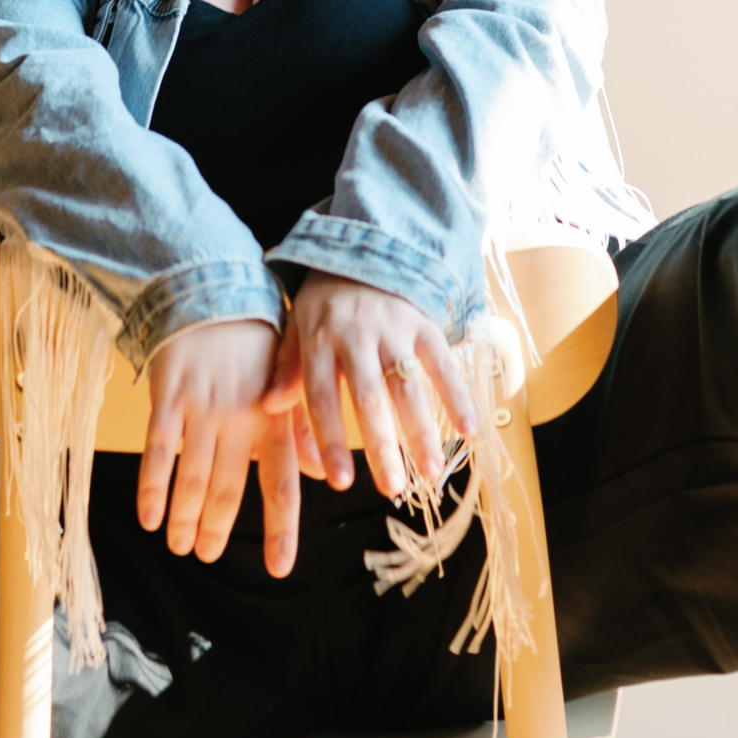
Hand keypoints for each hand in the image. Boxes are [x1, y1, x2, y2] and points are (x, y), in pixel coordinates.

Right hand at [138, 319, 304, 573]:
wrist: (213, 294)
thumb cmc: (253, 348)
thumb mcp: (286, 386)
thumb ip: (298, 433)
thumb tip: (321, 476)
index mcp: (275, 421)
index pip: (281, 485)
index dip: (280, 528)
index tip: (279, 568)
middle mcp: (242, 419)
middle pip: (231, 488)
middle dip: (218, 529)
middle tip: (207, 556)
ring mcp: (204, 409)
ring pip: (194, 476)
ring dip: (185, 517)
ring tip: (180, 546)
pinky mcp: (169, 397)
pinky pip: (159, 450)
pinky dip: (153, 486)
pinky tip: (149, 516)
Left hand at [264, 273, 483, 501]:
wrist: (364, 248)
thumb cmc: (326, 302)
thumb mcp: (296, 328)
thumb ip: (285, 369)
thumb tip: (268, 408)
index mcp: (318, 341)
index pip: (320, 399)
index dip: (330, 441)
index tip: (340, 481)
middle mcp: (356, 336)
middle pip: (369, 399)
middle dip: (382, 447)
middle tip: (391, 488)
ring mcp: (394, 330)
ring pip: (409, 387)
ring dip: (422, 432)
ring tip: (430, 473)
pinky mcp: (424, 324)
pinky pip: (443, 364)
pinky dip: (458, 398)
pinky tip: (468, 431)